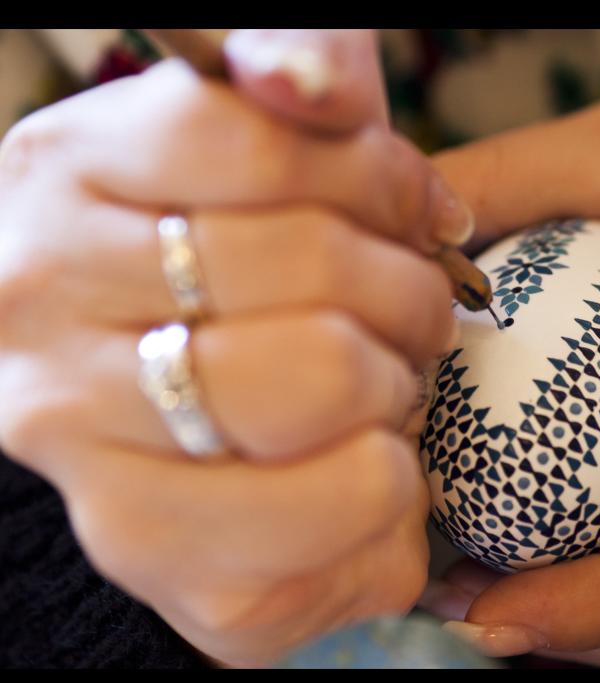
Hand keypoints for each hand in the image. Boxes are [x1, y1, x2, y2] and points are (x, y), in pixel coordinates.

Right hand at [0, 29, 468, 666]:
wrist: (164, 421)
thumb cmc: (232, 278)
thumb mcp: (257, 148)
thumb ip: (298, 68)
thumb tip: (318, 85)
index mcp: (67, 173)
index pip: (265, 139)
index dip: (380, 178)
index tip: (412, 216)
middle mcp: (40, 306)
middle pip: (311, 271)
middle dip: (407, 294)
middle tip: (408, 318)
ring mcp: (79, 441)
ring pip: (328, 386)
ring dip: (399, 388)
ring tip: (379, 391)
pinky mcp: (153, 550)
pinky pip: (352, 505)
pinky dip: (395, 485)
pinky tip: (361, 465)